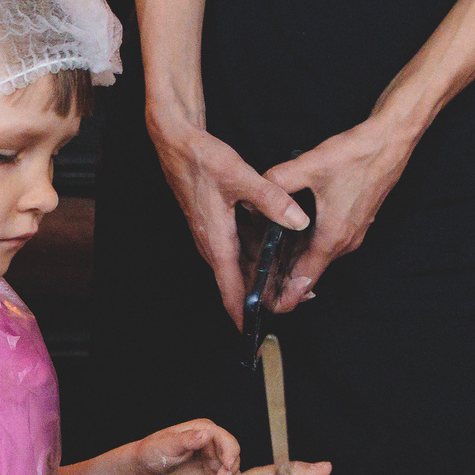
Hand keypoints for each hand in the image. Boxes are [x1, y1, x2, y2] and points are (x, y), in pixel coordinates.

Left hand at [130, 419, 242, 474]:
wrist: (145, 472)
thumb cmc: (152, 453)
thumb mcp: (166, 445)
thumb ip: (186, 440)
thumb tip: (206, 433)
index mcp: (204, 430)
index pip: (225, 439)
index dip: (230, 451)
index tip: (227, 466)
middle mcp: (212, 444)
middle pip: (233, 455)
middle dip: (231, 468)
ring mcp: (213, 461)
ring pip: (232, 470)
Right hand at [149, 110, 309, 327]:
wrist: (176, 142)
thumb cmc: (201, 159)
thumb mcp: (239, 177)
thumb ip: (271, 200)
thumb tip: (298, 221)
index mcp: (216, 240)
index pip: (229, 287)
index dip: (242, 312)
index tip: (253, 332)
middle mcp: (211, 243)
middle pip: (235, 282)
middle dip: (257, 297)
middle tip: (287, 303)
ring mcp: (211, 235)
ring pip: (236, 267)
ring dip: (256, 278)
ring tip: (284, 285)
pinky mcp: (214, 225)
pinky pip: (235, 251)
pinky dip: (252, 258)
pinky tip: (271, 254)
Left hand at [261, 117, 418, 309]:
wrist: (390, 142)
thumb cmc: (356, 155)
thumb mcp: (309, 165)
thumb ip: (277, 182)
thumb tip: (256, 196)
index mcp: (332, 237)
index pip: (305, 281)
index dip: (284, 296)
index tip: (267, 305)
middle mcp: (345, 242)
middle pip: (309, 271)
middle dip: (283, 279)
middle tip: (255, 278)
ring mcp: (353, 234)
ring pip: (318, 257)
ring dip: (295, 262)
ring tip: (266, 259)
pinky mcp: (356, 223)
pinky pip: (327, 243)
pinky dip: (308, 247)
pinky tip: (290, 236)